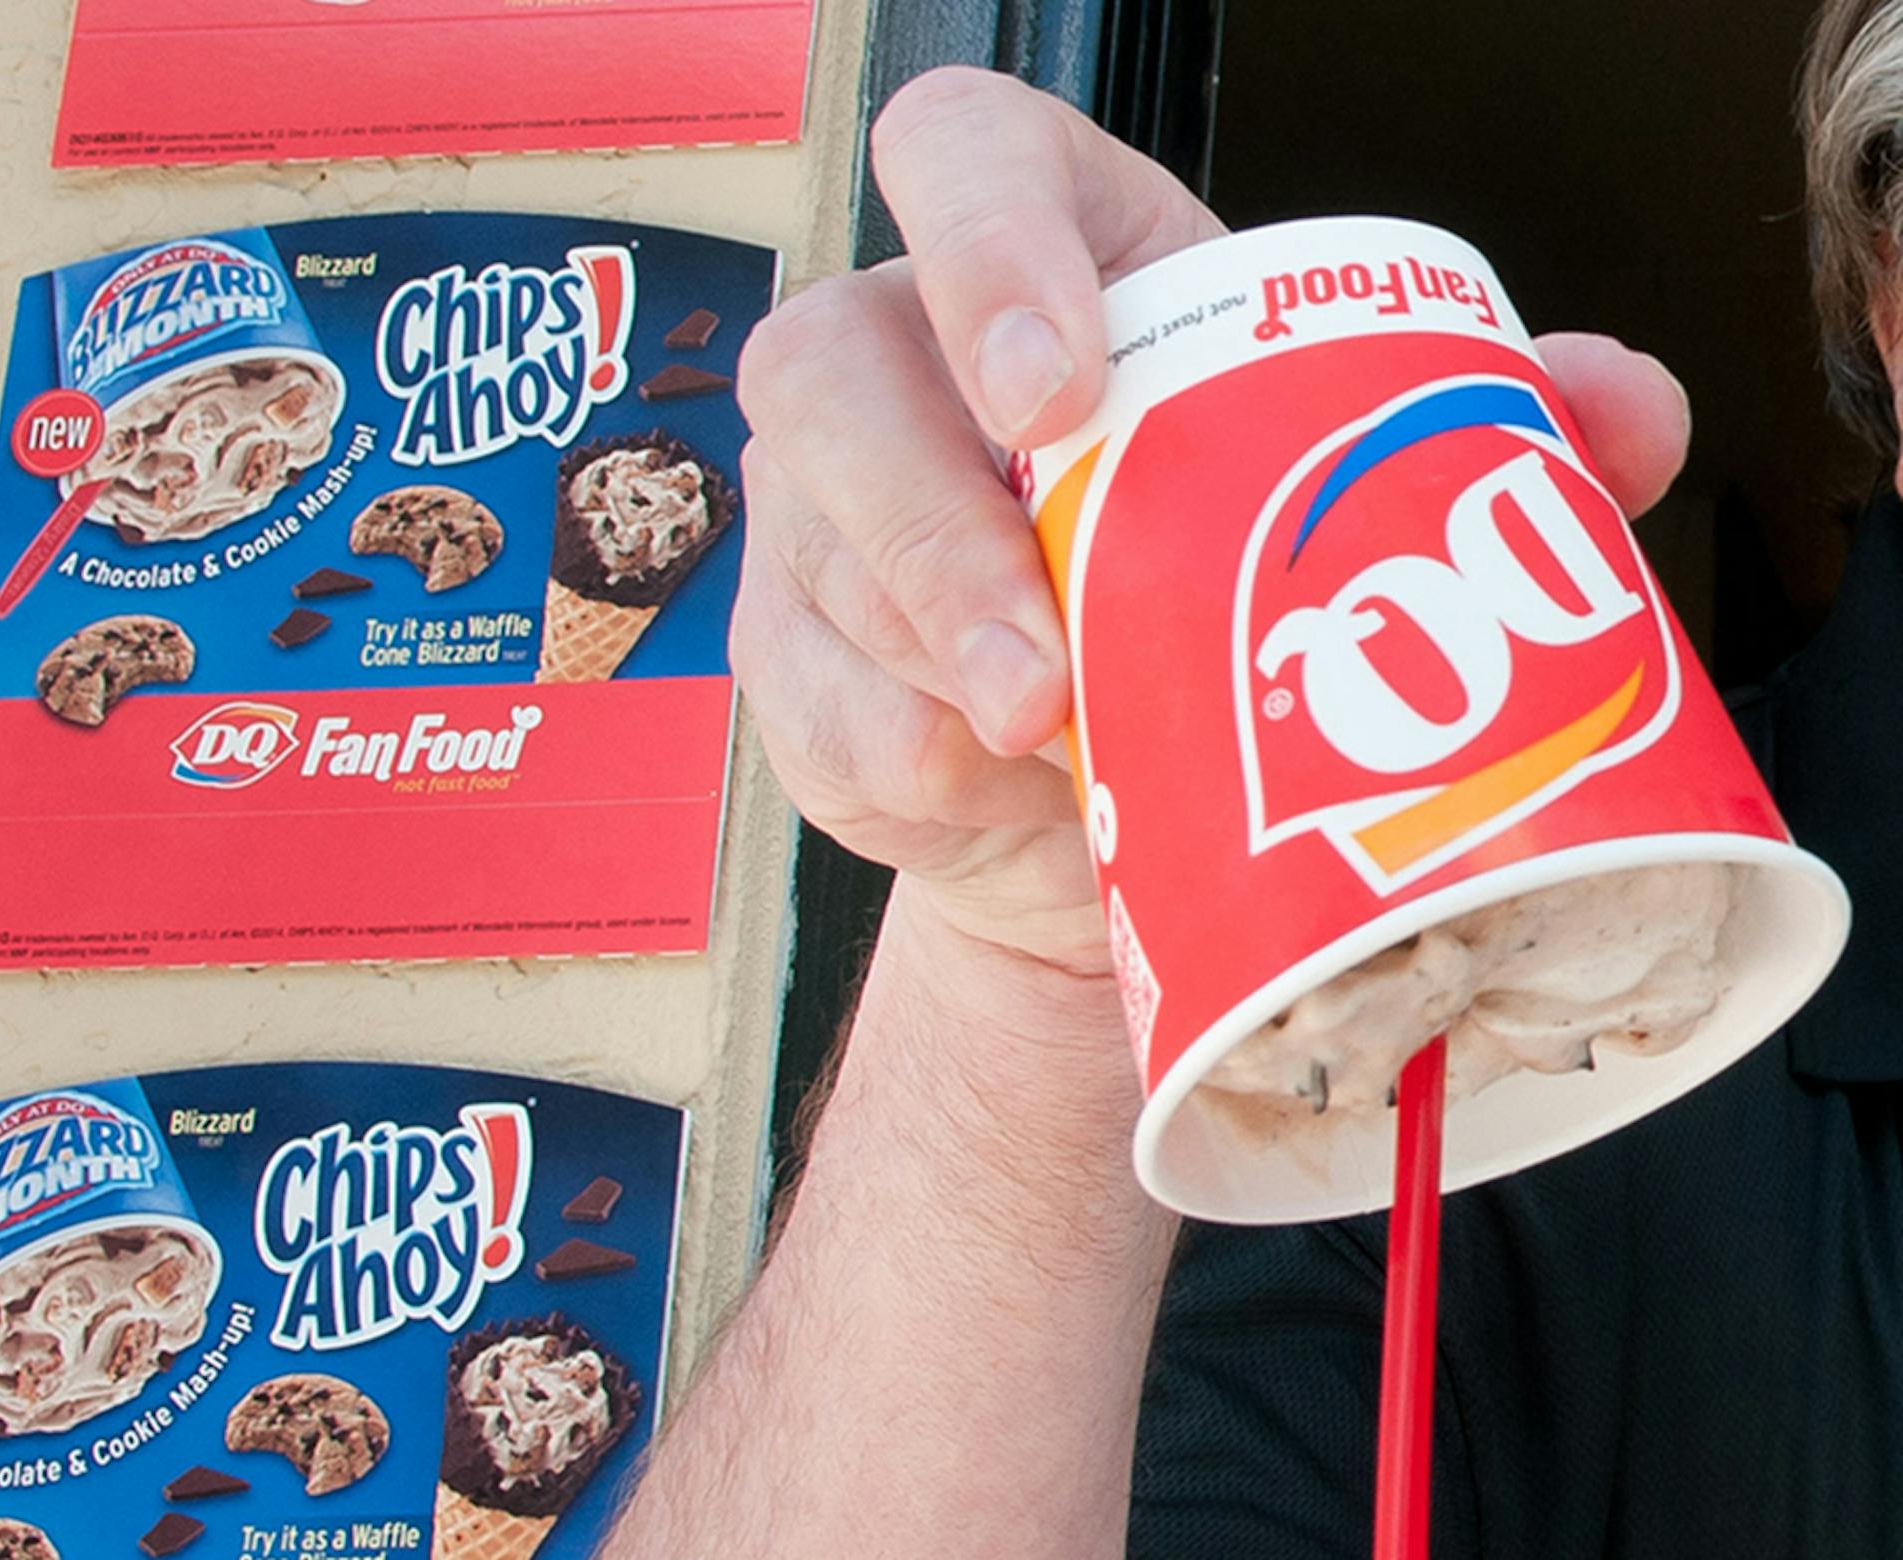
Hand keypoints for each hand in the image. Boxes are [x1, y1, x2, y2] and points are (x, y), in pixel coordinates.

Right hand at [732, 66, 1694, 975]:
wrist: (1109, 805)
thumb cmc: (1218, 598)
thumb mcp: (1342, 500)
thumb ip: (1475, 442)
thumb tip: (1624, 414)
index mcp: (1048, 264)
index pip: (959, 156)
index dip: (985, 247)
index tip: (1058, 391)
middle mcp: (900, 366)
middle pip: (828, 367)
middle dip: (929, 523)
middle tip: (1041, 665)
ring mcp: (824, 513)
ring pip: (811, 548)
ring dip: (929, 659)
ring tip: (1051, 749)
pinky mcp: (790, 651)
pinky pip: (800, 690)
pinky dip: (900, 754)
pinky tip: (991, 793)